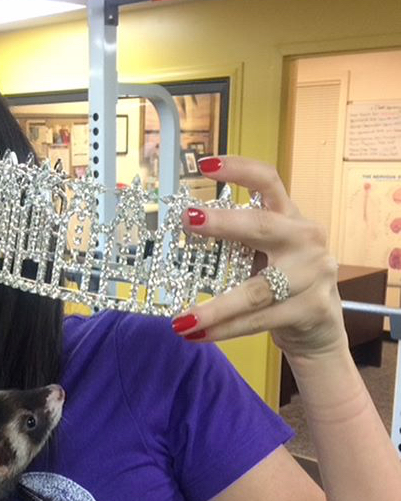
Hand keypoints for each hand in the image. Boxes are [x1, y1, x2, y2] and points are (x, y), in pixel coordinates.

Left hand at [172, 155, 346, 360]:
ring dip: (214, 308)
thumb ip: (236, 242)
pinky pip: (258, 320)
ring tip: (181, 320)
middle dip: (224, 223)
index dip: (240, 169)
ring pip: (255, 291)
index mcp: (291, 218)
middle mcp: (306, 240)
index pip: (269, 183)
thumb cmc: (282, 283)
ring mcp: (313, 276)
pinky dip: (224, 330)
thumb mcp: (265, 254)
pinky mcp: (311, 309)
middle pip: (263, 227)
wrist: (320, 327)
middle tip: (186, 221)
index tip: (205, 165)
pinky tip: (197, 335)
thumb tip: (180, 233)